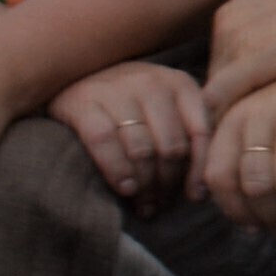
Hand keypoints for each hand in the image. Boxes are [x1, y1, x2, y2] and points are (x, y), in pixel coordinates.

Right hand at [53, 60, 211, 209]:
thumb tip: (199, 191)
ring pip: (142, 150)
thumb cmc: (128, 98)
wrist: (73, 71)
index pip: (201, 132)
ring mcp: (117, 91)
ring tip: (144, 205)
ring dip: (146, 186)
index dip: (200, 170)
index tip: (195, 197)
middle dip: (168, 183)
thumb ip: (184, 133)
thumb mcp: (164, 106)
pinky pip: (105, 143)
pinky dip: (118, 171)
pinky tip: (125, 189)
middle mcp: (152, 84)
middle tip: (160, 204)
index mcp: (180, 84)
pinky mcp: (84, 102)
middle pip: (171, 147)